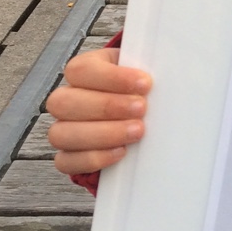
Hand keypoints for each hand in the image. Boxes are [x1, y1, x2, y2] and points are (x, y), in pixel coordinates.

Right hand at [46, 48, 151, 174]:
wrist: (135, 109)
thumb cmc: (137, 88)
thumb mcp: (139, 72)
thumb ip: (147, 69)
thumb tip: (170, 70)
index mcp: (82, 71)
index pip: (81, 70)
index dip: (112, 78)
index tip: (145, 83)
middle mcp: (66, 99)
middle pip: (64, 102)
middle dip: (107, 106)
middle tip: (141, 109)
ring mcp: (62, 129)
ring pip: (61, 134)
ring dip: (103, 134)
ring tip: (136, 131)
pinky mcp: (67, 156)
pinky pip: (67, 161)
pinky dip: (94, 159)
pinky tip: (121, 151)